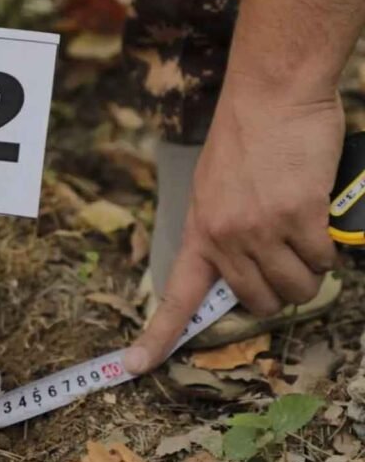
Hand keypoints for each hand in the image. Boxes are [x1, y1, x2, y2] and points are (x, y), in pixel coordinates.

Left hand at [124, 74, 342, 373]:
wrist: (270, 94)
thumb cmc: (246, 139)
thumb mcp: (214, 189)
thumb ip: (222, 231)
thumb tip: (243, 270)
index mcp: (199, 232)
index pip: (175, 296)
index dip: (156, 336)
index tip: (134, 366)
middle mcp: (224, 237)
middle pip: (260, 302)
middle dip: (279, 291)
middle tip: (285, 260)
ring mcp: (260, 229)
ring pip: (297, 287)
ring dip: (307, 270)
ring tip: (303, 235)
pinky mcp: (298, 216)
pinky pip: (322, 258)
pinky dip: (327, 245)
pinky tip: (316, 216)